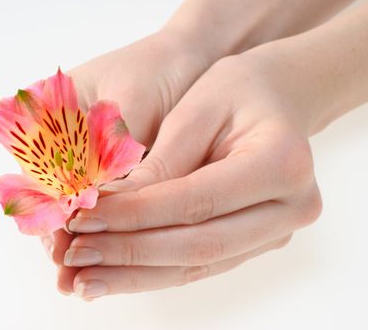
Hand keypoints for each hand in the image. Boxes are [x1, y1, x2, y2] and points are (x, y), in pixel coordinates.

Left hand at [55, 51, 322, 298]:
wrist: (278, 99)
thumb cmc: (238, 90)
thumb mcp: (197, 110)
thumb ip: (159, 163)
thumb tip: (108, 208)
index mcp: (282, 162)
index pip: (196, 200)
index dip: (135, 214)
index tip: (83, 217)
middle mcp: (292, 206)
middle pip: (200, 245)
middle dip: (131, 252)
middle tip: (75, 256)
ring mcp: (279, 230)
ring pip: (199, 264)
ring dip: (138, 274)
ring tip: (85, 278)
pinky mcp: (259, 241)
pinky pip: (203, 264)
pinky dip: (157, 271)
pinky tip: (117, 274)